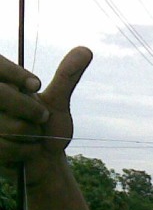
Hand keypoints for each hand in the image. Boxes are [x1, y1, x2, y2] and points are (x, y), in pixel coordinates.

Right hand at [0, 47, 91, 183]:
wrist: (42, 160)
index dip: (16, 75)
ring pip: (10, 126)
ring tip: (30, 136)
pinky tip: (25, 150)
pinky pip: (5, 147)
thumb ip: (67, 76)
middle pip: (2, 96)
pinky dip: (24, 152)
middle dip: (32, 112)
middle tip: (41, 119)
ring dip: (30, 135)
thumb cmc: (47, 127)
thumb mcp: (58, 101)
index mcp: (0, 85)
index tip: (36, 86)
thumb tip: (86, 50)